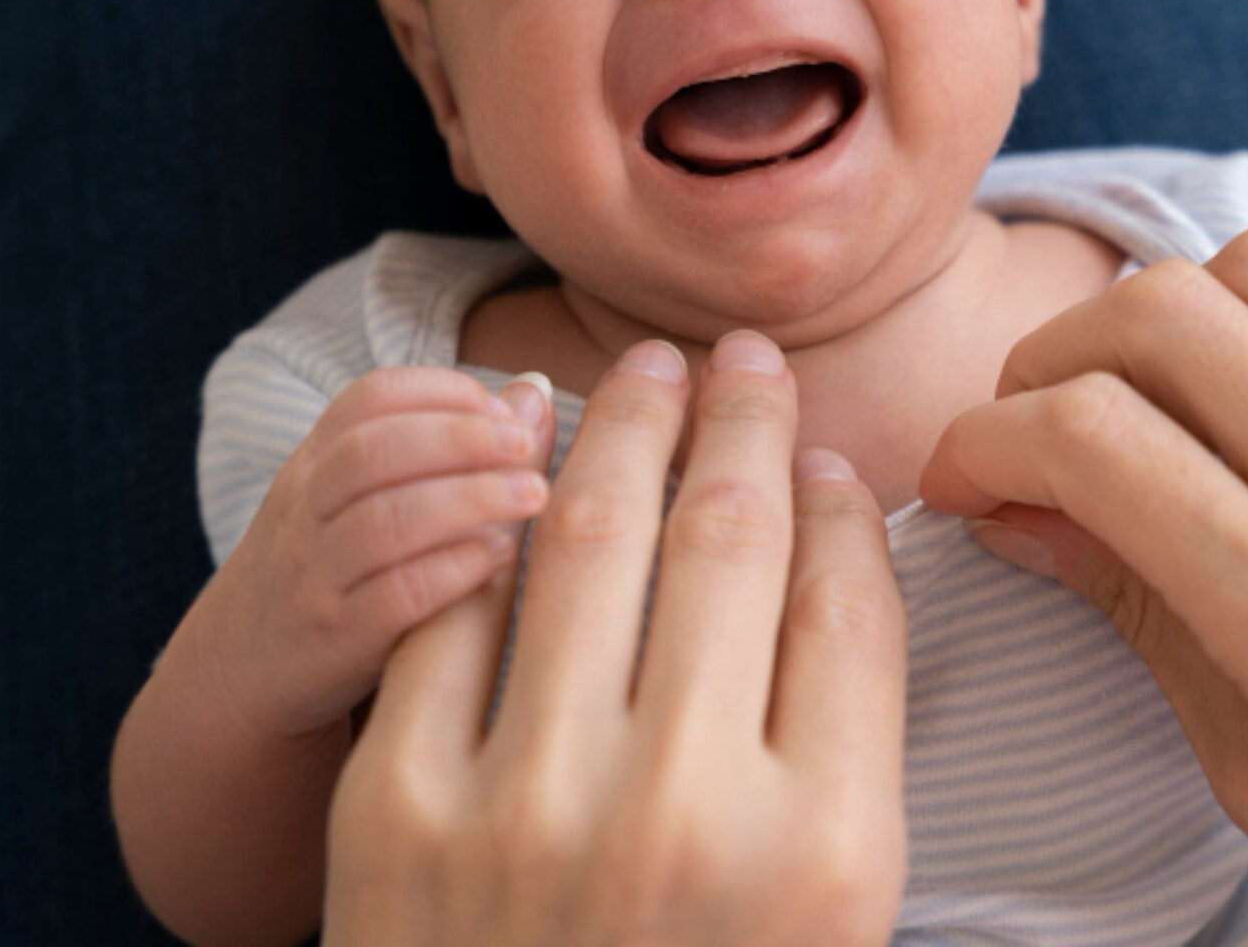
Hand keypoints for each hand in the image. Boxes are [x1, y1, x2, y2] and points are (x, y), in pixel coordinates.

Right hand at [197, 366, 556, 738]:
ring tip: (532, 495)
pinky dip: (453, 569)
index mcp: (314, 463)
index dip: (444, 392)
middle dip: (461, 436)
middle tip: (526, 444)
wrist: (234, 672)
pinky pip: (395, 596)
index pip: (370, 398)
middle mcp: (306, 510)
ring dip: (470, 498)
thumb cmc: (325, 571)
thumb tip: (532, 393)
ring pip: (386, 521)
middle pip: (376, 450)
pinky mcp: (336, 638)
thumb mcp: (352, 500)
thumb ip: (433, 449)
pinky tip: (500, 558)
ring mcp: (316, 575)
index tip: (505, 407)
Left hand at [325, 333, 908, 946]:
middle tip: (742, 357)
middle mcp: (685, 816)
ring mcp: (528, 808)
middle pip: (731, 546)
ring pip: (592, 544)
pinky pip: (458, 611)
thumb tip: (827, 524)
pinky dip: (493, 514)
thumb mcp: (832, 916)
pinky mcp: (397, 809)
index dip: (840, 500)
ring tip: (643, 370)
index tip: (825, 449)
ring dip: (623, 428)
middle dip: (740, 423)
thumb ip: (849, 741)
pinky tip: (520, 446)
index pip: (849, 606)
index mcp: (825, 854)